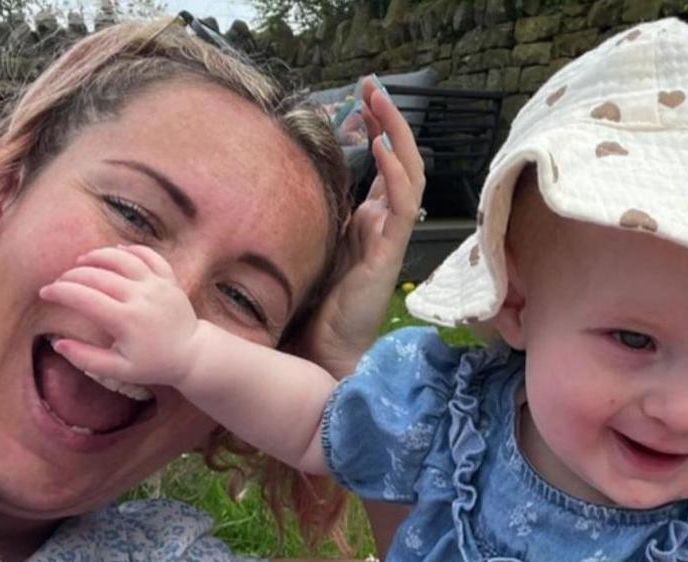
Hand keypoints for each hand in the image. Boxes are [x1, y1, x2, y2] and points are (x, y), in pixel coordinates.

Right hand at [38, 245, 202, 387]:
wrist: (193, 355)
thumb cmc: (154, 364)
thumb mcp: (119, 371)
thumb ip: (86, 358)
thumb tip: (58, 343)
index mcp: (127, 320)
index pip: (85, 298)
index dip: (60, 292)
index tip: (45, 293)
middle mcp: (142, 297)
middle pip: (99, 275)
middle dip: (73, 275)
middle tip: (59, 282)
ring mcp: (158, 285)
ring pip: (124, 259)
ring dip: (99, 255)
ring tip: (81, 261)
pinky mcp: (169, 280)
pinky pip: (150, 256)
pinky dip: (131, 250)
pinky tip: (115, 252)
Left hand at [307, 76, 425, 376]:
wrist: (327, 350)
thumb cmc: (316, 306)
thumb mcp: (310, 247)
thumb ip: (310, 219)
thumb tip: (278, 186)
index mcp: (370, 222)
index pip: (385, 166)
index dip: (379, 130)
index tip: (362, 98)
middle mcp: (385, 224)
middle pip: (401, 161)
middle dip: (390, 121)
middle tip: (372, 86)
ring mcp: (391, 237)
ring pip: (409, 175)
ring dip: (396, 135)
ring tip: (379, 103)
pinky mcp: (389, 253)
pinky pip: (403, 206)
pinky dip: (396, 174)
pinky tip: (383, 148)